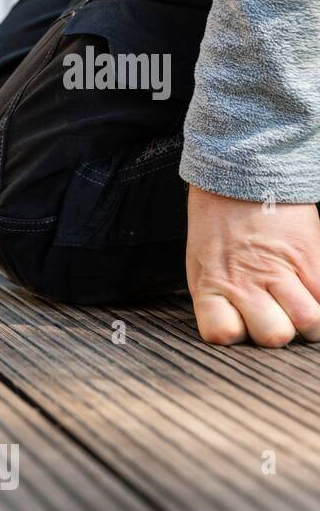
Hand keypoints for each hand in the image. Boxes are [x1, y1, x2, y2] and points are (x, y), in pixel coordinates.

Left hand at [186, 184, 319, 345]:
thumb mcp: (201, 264)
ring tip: (301, 307)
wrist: (242, 175)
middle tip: (275, 314)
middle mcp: (246, 281)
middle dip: (278, 332)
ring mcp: (282, 270)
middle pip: (274, 335)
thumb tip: (238, 331)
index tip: (239, 324)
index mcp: (211, 285)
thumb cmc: (218, 224)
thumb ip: (217, 299)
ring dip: (310, 322)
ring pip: (310, 321)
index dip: (234, 333)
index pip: (222, 333)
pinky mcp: (312, 257)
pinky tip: (315, 294)